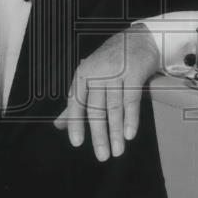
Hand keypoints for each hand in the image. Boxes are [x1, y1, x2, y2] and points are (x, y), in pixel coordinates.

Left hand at [53, 26, 160, 160]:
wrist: (139, 39)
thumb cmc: (110, 62)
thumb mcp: (89, 78)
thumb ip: (76, 102)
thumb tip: (58, 126)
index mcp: (82, 75)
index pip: (76, 103)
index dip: (76, 123)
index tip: (77, 143)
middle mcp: (97, 73)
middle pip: (96, 109)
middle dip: (99, 135)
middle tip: (102, 157)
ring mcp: (116, 72)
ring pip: (114, 107)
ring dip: (115, 132)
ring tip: (117, 152)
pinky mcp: (134, 72)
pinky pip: (131, 100)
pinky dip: (131, 118)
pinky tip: (129, 135)